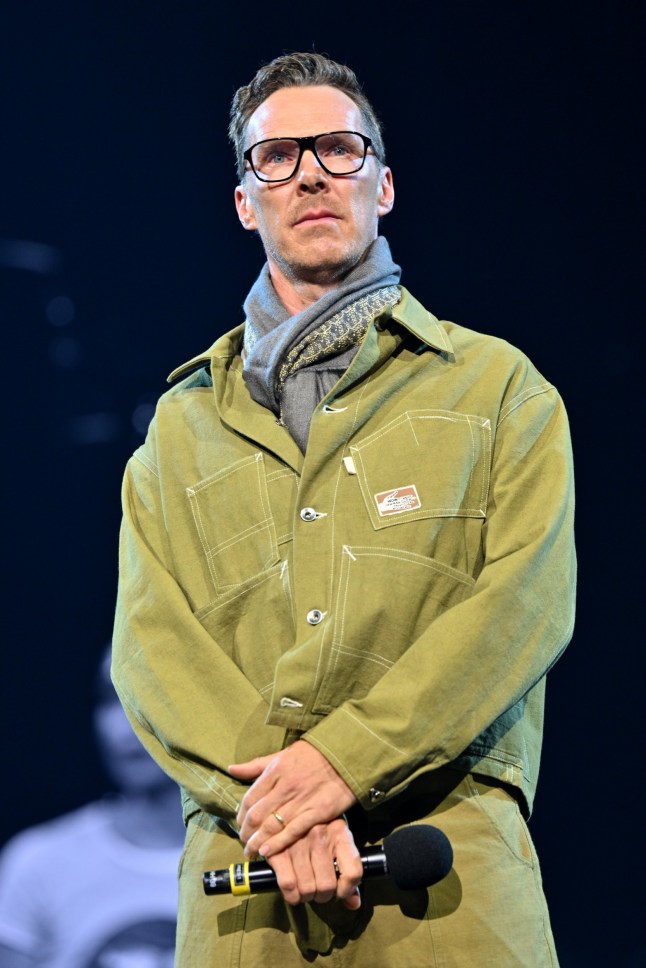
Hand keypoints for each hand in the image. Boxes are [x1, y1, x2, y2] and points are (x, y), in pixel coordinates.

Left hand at [229, 740, 356, 858]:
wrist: (345, 755)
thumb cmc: (313, 754)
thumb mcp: (282, 755)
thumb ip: (256, 765)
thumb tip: (231, 769)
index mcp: (275, 771)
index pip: (249, 798)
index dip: (241, 816)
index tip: (240, 825)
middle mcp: (284, 787)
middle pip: (257, 815)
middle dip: (246, 833)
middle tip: (244, 844)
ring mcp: (300, 800)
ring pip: (271, 826)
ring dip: (257, 842)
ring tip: (252, 852)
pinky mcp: (316, 812)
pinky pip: (292, 831)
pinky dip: (277, 844)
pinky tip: (267, 852)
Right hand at [267, 819, 362, 908]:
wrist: (287, 811)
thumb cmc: (318, 830)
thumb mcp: (337, 842)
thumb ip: (348, 873)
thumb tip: (354, 904)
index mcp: (339, 831)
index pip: (352, 872)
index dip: (347, 890)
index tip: (340, 892)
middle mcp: (320, 835)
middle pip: (327, 886)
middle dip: (323, 895)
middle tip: (318, 890)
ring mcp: (298, 842)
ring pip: (307, 889)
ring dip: (307, 896)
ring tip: (306, 888)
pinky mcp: (278, 850)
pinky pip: (289, 886)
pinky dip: (292, 896)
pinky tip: (293, 891)